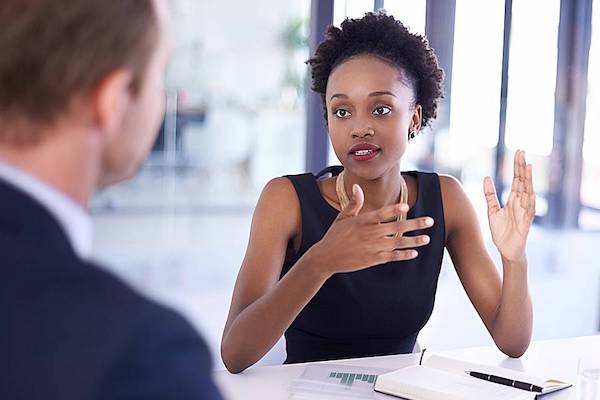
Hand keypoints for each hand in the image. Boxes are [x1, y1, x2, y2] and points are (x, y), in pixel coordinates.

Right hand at [312, 183, 433, 275]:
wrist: (325, 257)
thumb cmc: (334, 235)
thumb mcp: (342, 217)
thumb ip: (353, 203)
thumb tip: (356, 186)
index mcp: (362, 221)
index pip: (381, 214)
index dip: (394, 210)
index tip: (407, 206)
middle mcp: (369, 234)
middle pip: (396, 228)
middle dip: (415, 224)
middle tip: (430, 221)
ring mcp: (372, 247)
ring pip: (397, 243)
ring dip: (414, 241)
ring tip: (427, 238)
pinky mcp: (372, 259)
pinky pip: (392, 256)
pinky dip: (403, 254)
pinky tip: (414, 252)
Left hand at [484, 150, 535, 262]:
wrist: (506, 250)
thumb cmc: (501, 231)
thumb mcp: (492, 210)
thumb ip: (490, 195)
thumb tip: (486, 177)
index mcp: (513, 199)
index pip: (516, 179)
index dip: (517, 166)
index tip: (518, 152)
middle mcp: (520, 203)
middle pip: (522, 181)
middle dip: (522, 167)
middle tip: (522, 152)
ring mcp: (524, 212)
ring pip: (527, 192)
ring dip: (528, 180)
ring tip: (528, 166)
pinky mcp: (525, 223)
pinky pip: (529, 210)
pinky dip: (530, 201)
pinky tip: (531, 191)